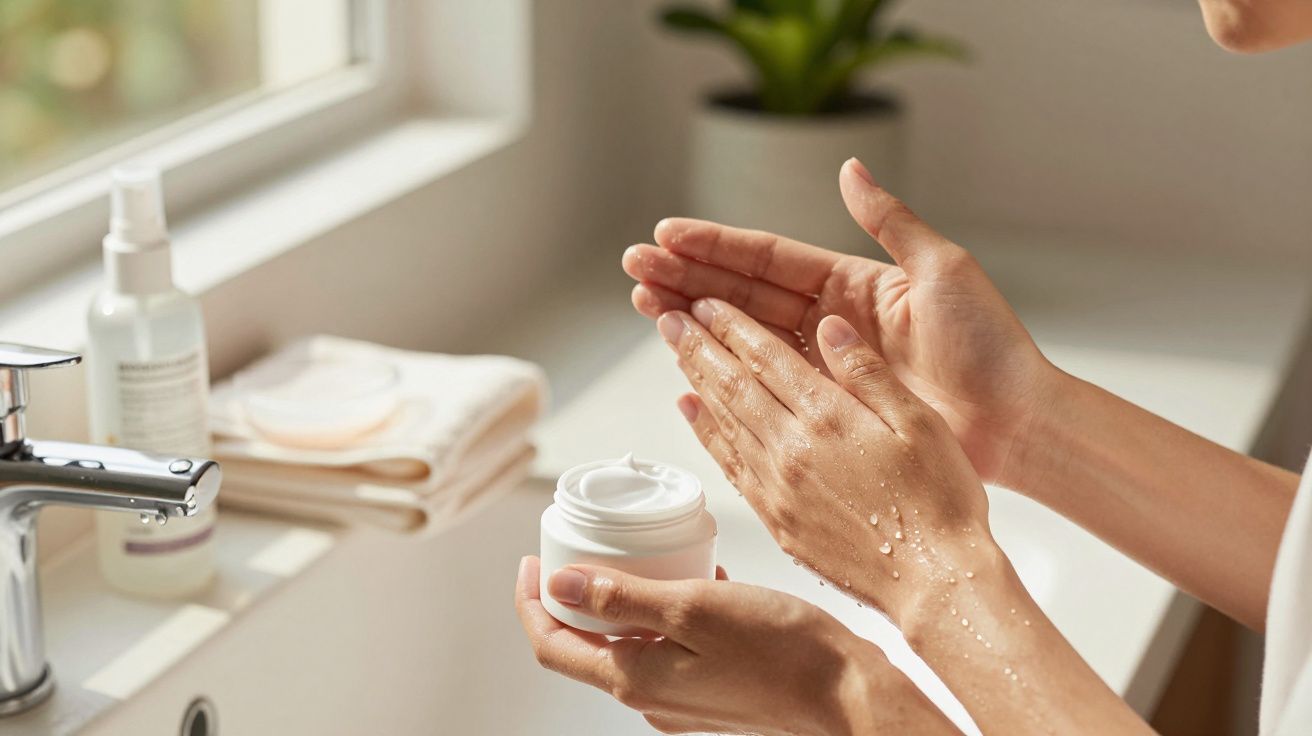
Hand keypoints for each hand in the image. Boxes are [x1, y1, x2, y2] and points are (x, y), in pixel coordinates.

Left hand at [514, 557, 958, 735]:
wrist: (846, 697)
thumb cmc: (780, 652)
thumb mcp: (693, 606)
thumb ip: (622, 596)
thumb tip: (558, 582)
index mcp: (633, 679)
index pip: (553, 646)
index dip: (531, 602)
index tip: (532, 559)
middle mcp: (649, 697)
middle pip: (585, 646)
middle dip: (572, 596)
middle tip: (577, 546)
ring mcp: (681, 698)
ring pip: (629, 643)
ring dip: (623, 600)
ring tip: (637, 552)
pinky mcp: (711, 690)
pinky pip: (669, 647)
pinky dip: (666, 612)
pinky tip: (697, 576)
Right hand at [623, 158, 1054, 487]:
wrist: (1014, 422)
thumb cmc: (989, 347)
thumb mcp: (941, 269)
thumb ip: (889, 221)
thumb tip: (849, 169)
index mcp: (851, 284)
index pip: (768, 258)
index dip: (716, 246)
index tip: (668, 236)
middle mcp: (830, 322)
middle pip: (742, 293)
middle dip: (686, 279)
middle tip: (635, 269)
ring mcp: (823, 366)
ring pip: (742, 336)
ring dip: (691, 319)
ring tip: (643, 305)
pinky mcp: (825, 408)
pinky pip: (762, 385)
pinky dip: (722, 373)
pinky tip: (685, 362)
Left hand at [659, 300, 998, 622]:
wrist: (933, 582)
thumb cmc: (940, 503)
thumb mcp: (920, 421)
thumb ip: (868, 371)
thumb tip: (828, 325)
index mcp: (829, 418)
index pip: (767, 358)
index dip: (733, 326)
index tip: (706, 303)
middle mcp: (792, 450)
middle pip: (733, 385)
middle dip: (699, 346)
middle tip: (669, 315)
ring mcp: (778, 487)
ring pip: (724, 421)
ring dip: (696, 381)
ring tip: (674, 351)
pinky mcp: (776, 519)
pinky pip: (730, 464)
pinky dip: (706, 433)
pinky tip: (693, 412)